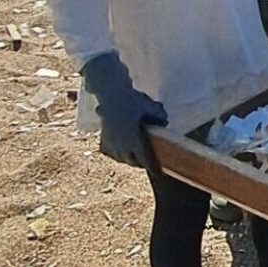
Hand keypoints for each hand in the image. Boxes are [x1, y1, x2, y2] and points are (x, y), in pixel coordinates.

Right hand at [82, 53, 167, 171]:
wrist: (110, 93)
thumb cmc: (132, 100)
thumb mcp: (151, 107)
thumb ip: (160, 117)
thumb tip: (163, 124)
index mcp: (135, 139)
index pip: (145, 160)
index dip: (153, 168)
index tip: (158, 173)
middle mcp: (122, 144)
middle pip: (133, 161)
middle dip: (142, 163)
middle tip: (148, 162)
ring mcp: (111, 142)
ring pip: (122, 158)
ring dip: (130, 160)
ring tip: (136, 157)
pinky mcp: (104, 137)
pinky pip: (111, 152)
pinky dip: (119, 154)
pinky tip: (123, 151)